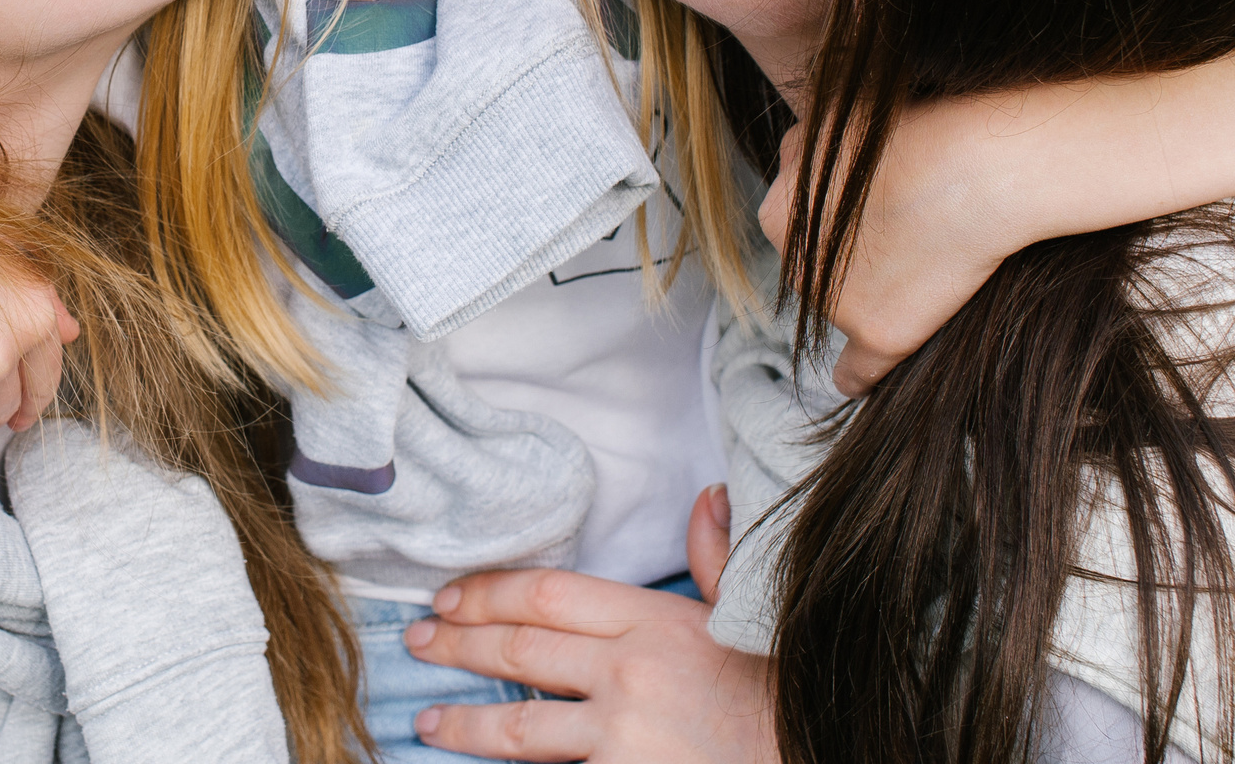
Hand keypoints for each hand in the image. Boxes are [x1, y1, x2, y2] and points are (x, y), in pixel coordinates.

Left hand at [400, 487, 775, 761]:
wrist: (818, 754)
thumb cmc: (785, 696)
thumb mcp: (752, 618)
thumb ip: (720, 560)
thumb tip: (706, 496)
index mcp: (656, 622)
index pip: (548, 594)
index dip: (490, 592)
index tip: (450, 596)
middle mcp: (629, 673)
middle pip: (520, 651)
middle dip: (458, 645)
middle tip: (417, 641)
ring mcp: (622, 735)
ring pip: (520, 726)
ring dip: (464, 724)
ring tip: (428, 721)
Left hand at [757, 113, 1016, 397]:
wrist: (974, 167)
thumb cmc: (916, 131)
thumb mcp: (832, 116)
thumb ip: (806, 146)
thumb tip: (795, 156)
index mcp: (776, 210)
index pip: (800, 220)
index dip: (843, 208)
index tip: (880, 200)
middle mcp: (794, 260)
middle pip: (816, 264)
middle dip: (851, 251)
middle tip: (905, 224)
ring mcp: (833, 302)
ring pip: (841, 303)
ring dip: (869, 292)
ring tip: (925, 254)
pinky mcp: (878, 333)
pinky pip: (855, 372)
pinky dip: (857, 377)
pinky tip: (857, 383)